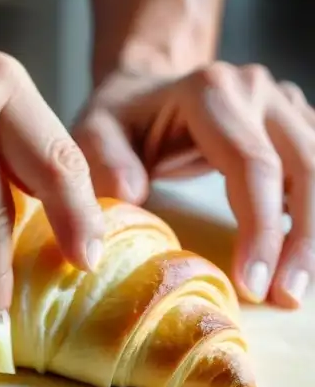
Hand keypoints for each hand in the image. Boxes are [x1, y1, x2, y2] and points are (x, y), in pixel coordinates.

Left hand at [73, 63, 314, 307]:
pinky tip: (303, 257)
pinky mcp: (297, 121)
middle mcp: (257, 91)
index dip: (259, 228)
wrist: (142, 89)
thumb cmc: (118, 119)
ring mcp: (283, 103)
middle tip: (285, 297)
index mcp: (212, 92)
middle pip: (304, 168)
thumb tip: (131, 195)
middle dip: (301, 240)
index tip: (252, 285)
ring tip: (297, 288)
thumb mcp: (93, 133)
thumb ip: (105, 162)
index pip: (252, 165)